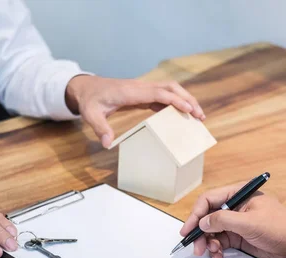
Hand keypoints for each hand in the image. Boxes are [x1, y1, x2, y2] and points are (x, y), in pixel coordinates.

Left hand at [65, 75, 205, 147]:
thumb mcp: (90, 114)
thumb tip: (107, 143)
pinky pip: (162, 96)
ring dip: (184, 100)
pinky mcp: (142, 94)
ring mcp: (142, 89)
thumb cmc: (89, 101)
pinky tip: (181, 115)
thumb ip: (99, 128)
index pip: (158, 93)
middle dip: (187, 99)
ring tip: (197, 116)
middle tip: (200, 116)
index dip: (175, 100)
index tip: (189, 110)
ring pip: (169, 90)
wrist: (86, 88)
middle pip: (170, 87)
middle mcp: (140, 87)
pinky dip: (174, 103)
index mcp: (130, 91)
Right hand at [180, 184, 285, 257]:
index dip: (196, 214)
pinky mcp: (238, 237)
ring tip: (212, 255)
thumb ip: (224, 220)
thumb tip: (203, 223)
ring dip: (208, 244)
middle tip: (196, 248)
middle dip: (200, 233)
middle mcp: (234, 207)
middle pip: (207, 217)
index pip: (208, 200)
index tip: (188, 230)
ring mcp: (236, 223)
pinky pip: (220, 243)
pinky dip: (217, 251)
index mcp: (238, 194)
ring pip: (212, 232)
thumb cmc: (280, 227)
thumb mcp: (250, 222)